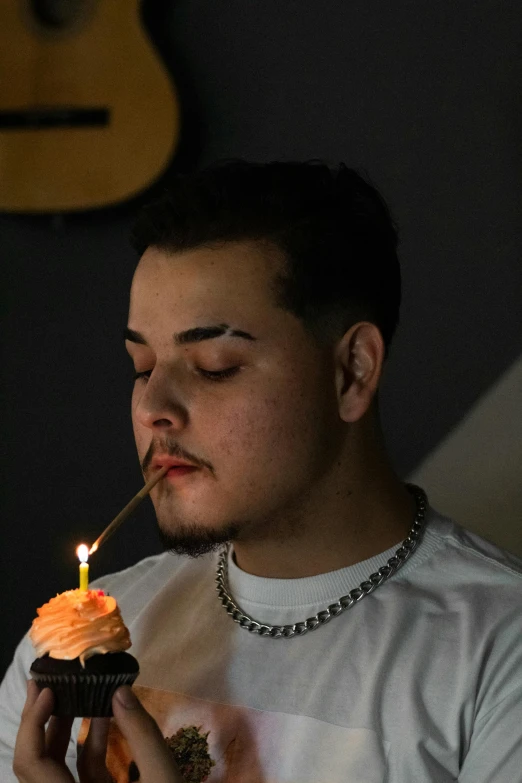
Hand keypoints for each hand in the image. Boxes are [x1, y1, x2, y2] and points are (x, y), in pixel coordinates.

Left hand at [14, 680, 183, 782]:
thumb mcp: (162, 778)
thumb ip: (142, 733)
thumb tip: (120, 691)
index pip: (31, 764)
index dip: (32, 724)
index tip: (47, 690)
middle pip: (36, 764)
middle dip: (40, 719)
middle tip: (45, 680)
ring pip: (56, 768)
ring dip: (62, 729)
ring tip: (69, 691)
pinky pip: (80, 774)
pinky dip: (87, 744)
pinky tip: (102, 717)